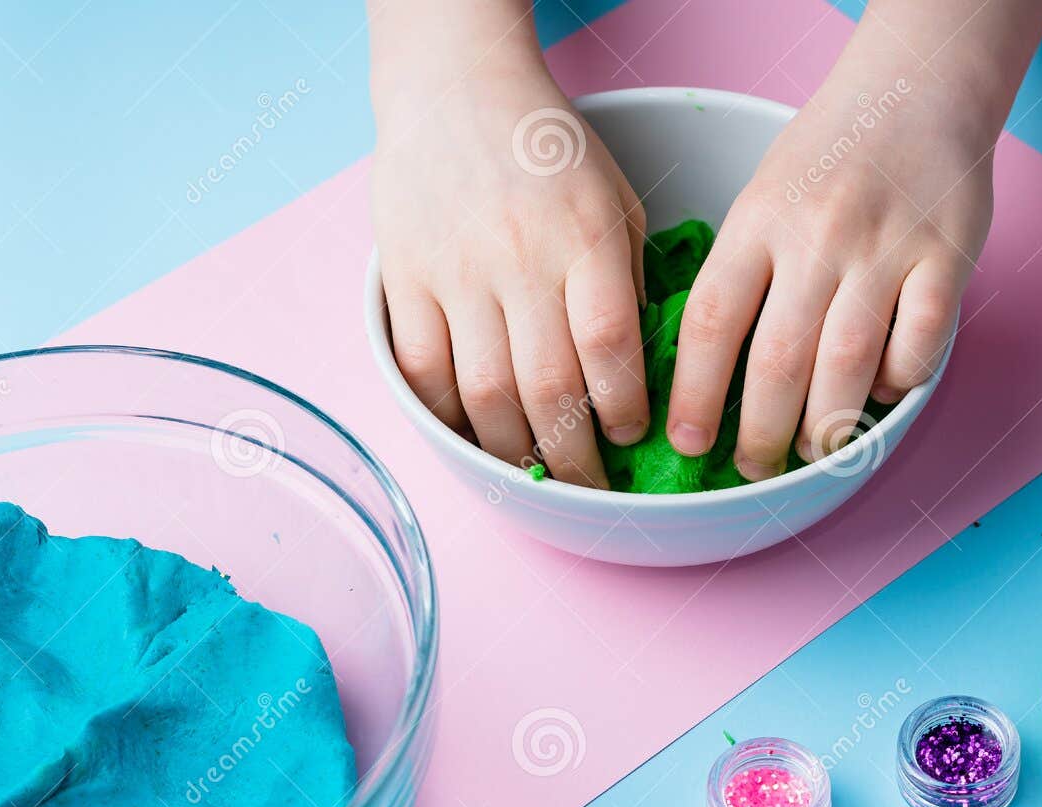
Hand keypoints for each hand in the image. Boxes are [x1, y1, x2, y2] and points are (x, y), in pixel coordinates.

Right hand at [372, 62, 647, 487]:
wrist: (455, 88)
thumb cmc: (549, 152)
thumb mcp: (616, 200)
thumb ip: (627, 282)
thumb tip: (636, 373)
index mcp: (585, 239)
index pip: (610, 348)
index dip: (624, 410)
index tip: (632, 437)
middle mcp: (520, 259)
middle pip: (548, 389)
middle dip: (575, 457)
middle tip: (590, 483)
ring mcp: (455, 271)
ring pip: (483, 394)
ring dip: (513, 450)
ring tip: (535, 470)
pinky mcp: (405, 277)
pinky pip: (422, 369)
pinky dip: (447, 416)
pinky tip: (474, 434)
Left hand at [665, 50, 997, 479]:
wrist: (918, 87)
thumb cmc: (830, 156)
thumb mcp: (763, 199)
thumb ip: (743, 275)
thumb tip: (716, 376)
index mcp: (758, 221)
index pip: (710, 320)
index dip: (693, 393)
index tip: (685, 441)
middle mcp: (817, 236)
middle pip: (777, 359)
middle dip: (759, 432)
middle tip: (752, 466)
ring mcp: (884, 247)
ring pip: (846, 362)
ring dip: (824, 425)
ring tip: (810, 450)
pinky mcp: (946, 257)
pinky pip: (919, 343)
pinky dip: (898, 380)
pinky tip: (882, 391)